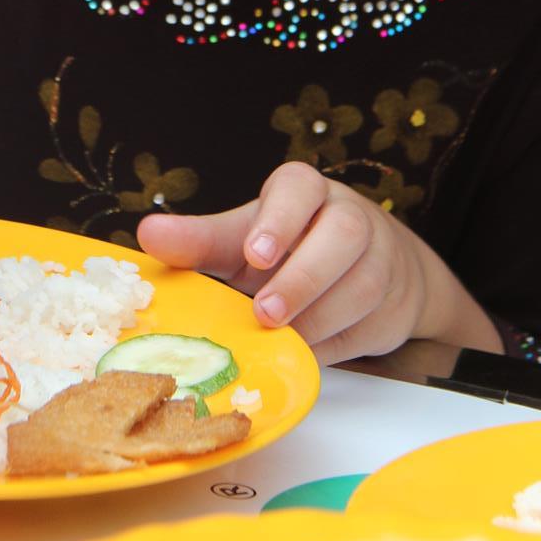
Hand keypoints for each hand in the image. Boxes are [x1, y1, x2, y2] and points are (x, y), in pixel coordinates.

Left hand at [137, 161, 500, 363]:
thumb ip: (201, 239)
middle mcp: (348, 216)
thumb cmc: (289, 249)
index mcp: (305, 192)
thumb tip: (147, 236)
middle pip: (342, 236)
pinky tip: (306, 352)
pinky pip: (369, 325)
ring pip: (362, 284)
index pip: (298, 188)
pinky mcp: (392, 303)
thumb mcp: (243, 239)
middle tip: (264, 311)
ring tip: (281, 336)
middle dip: (303, 277)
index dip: (278, 220)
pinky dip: (335, 343)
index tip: (254, 253)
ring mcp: (380, 258)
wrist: (364, 270)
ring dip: (319, 316)